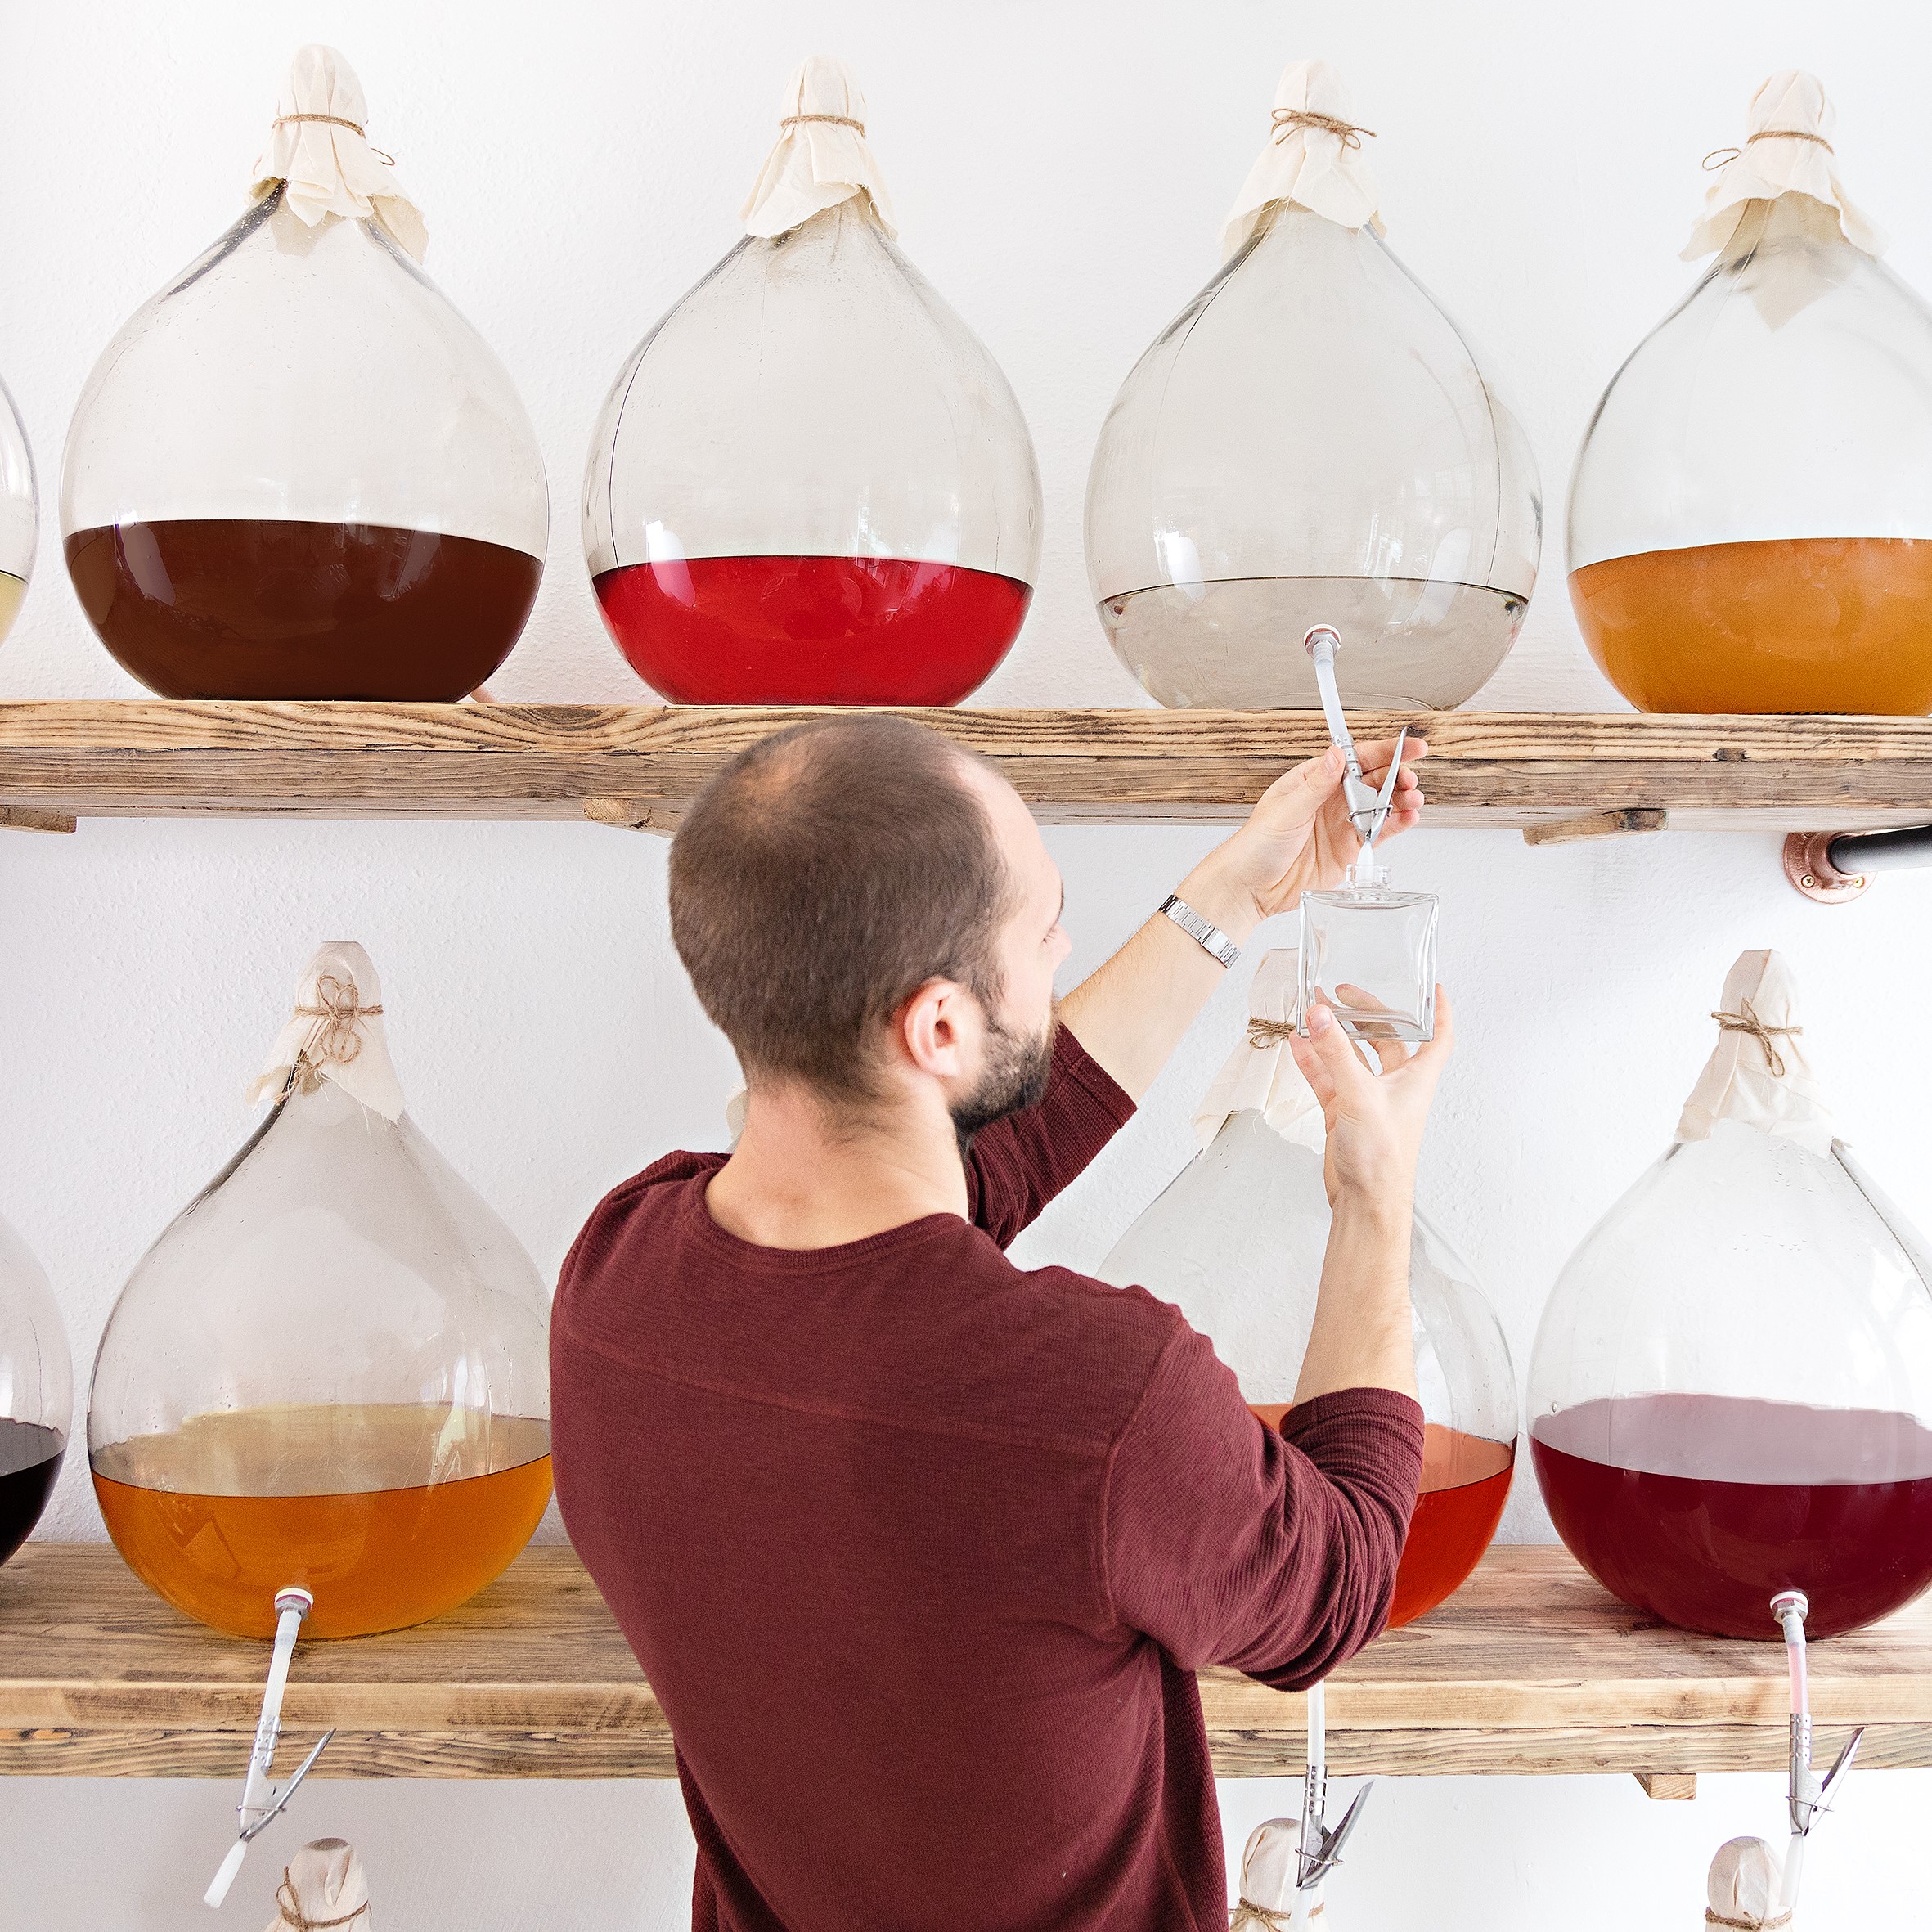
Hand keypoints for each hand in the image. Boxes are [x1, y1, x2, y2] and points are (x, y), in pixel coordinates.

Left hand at [1177, 736, 1426, 938]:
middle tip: (1410, 778)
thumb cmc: (1257, 845)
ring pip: (1381, 805)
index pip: (1354, 758)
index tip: (1408, 746)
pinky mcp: (1348, 849)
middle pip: (1373, 779)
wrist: (1251, 886)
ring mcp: (1341, 824)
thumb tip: (1336, 754)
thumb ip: (1317, 784)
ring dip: (1400, 800)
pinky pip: (1379, 833)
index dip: (1384, 751)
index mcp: (1313, 780)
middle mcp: (1330, 799)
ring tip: (1413, 799)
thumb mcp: (1287, 809)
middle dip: (1397, 775)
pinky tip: (1408, 818)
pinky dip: (1396, 824)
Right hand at [1287, 988, 1453, 1209]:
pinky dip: (1312, 1060)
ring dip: (1332, 1035)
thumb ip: (1336, 1053)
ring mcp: (1367, 1098)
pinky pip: (1327, 1077)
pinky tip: (1298, 1043)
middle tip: (1343, 994)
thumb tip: (1320, 1015)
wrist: (1366, 1200)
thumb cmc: (1383, 1157)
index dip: (1437, 1011)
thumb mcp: (1360, 1095)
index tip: (1431, 988)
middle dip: (1366, 1015)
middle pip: (1385, 1039)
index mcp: (1416, 1078)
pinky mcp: (1343, 1112)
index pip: (1438, 1036)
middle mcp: (1394, 1085)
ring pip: (1350, 1056)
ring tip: (1312, 1011)